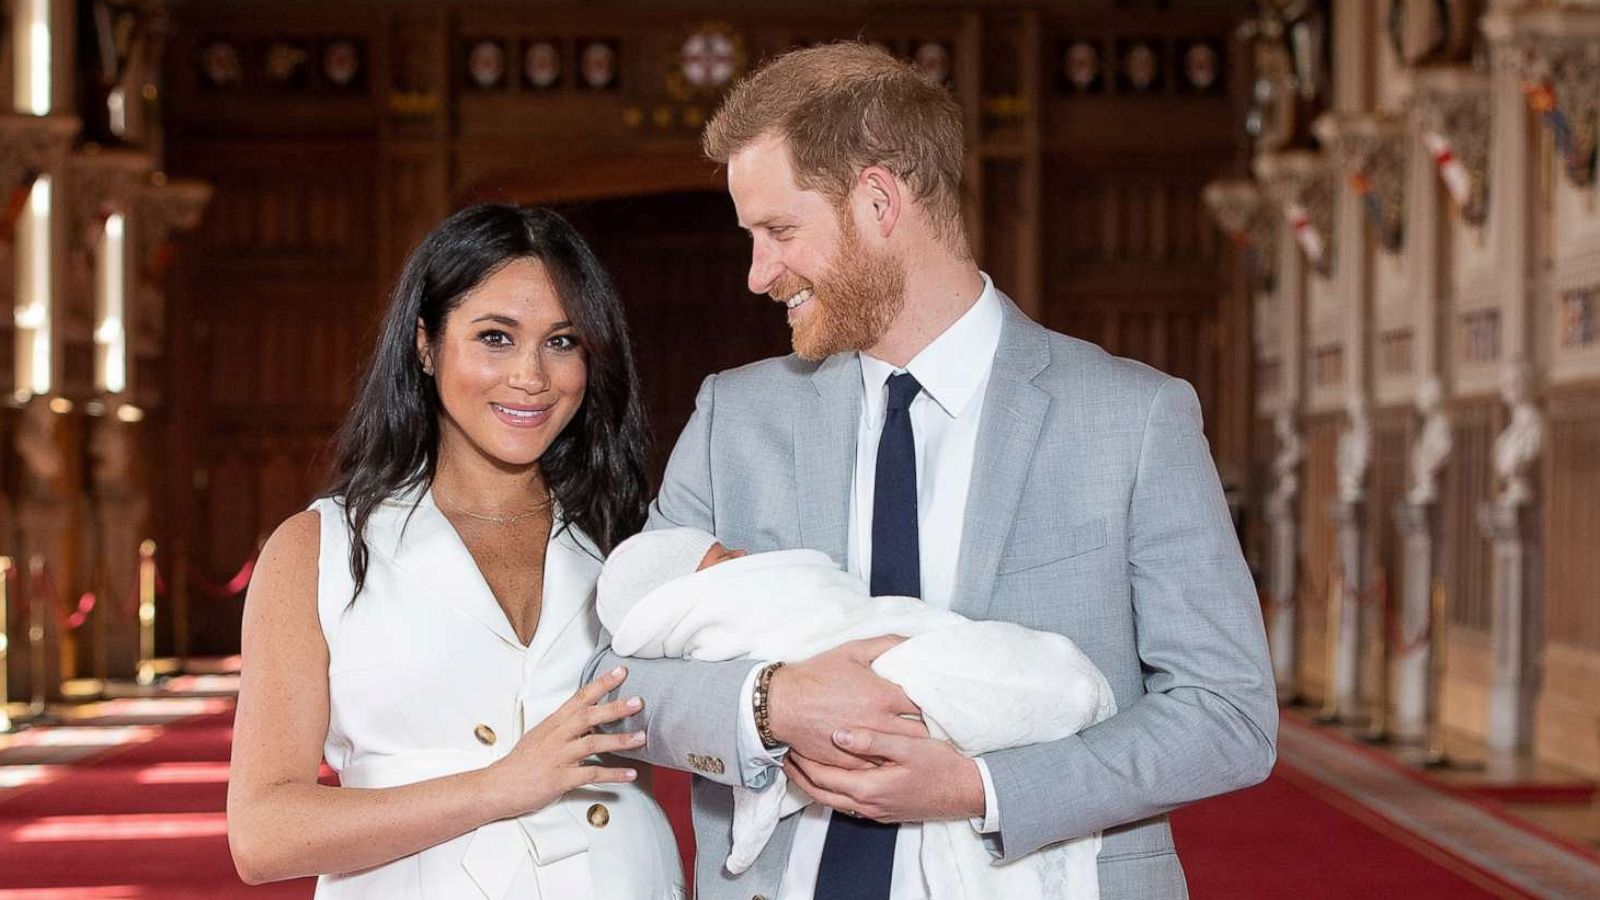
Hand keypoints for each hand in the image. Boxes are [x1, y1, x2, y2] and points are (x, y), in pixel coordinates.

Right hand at [482, 666, 645, 819]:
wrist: (499, 786)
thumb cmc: (521, 762)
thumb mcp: (541, 735)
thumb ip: (564, 726)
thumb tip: (588, 718)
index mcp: (553, 723)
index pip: (579, 698)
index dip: (601, 684)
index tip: (621, 672)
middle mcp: (556, 737)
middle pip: (587, 716)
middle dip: (614, 708)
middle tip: (638, 702)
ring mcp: (558, 757)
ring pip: (592, 744)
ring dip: (619, 741)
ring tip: (641, 738)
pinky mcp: (560, 779)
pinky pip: (591, 775)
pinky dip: (612, 775)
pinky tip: (630, 774)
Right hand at [768, 636, 924, 768]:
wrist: (781, 704)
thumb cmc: (816, 675)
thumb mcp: (852, 651)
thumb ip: (886, 644)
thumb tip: (913, 641)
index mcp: (883, 696)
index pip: (926, 705)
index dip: (935, 704)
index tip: (939, 703)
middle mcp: (878, 723)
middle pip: (920, 734)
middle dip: (928, 729)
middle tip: (933, 725)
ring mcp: (865, 746)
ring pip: (901, 753)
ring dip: (910, 748)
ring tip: (917, 744)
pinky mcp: (851, 762)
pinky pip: (879, 767)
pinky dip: (887, 761)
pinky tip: (891, 756)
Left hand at [784, 728, 985, 823]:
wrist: (967, 793)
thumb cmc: (941, 767)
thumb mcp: (908, 747)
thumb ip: (872, 740)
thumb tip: (838, 735)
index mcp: (868, 788)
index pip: (822, 777)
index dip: (803, 761)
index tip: (790, 743)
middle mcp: (867, 805)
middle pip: (820, 794)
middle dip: (800, 775)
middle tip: (786, 754)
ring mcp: (875, 811)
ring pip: (832, 801)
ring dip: (814, 784)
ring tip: (802, 763)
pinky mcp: (883, 811)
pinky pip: (847, 803)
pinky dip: (832, 789)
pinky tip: (833, 774)